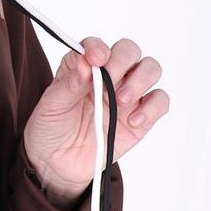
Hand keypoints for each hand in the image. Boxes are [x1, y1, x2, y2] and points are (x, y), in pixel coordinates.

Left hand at [21, 36, 168, 200]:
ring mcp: (127, 95)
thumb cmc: (51, 128)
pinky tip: (133, 120)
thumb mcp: (51, 106)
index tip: (95, 59)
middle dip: (123, 60)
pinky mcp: (141, 118)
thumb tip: (85, 62)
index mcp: (84, 67)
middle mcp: (109, 76)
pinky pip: (159, 102)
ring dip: (140, 80)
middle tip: (111, 79)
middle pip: (130, 51)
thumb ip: (69, 83)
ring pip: (151, 69)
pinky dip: (152, 107)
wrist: (58, 164)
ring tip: (121, 100)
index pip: (97, 45)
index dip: (98, 48)